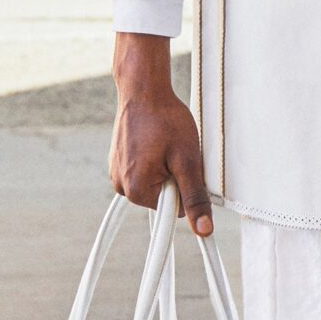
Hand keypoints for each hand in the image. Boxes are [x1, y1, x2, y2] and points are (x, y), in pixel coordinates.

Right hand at [108, 32, 214, 235]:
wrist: (143, 90)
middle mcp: (121, 185)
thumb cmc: (164, 119)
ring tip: (164, 143)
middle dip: (174, 178)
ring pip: (154, 183)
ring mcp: (117, 173)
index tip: (185, 172)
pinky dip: (153, 160)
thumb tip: (203, 229)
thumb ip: (195, 197)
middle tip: (176, 152)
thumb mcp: (187, 160)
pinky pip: (143, 171)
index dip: (185, 192)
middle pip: (163, 197)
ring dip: (164, 168)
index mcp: (136, 189)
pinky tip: (155, 141)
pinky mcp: (118, 162)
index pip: (172, 211)